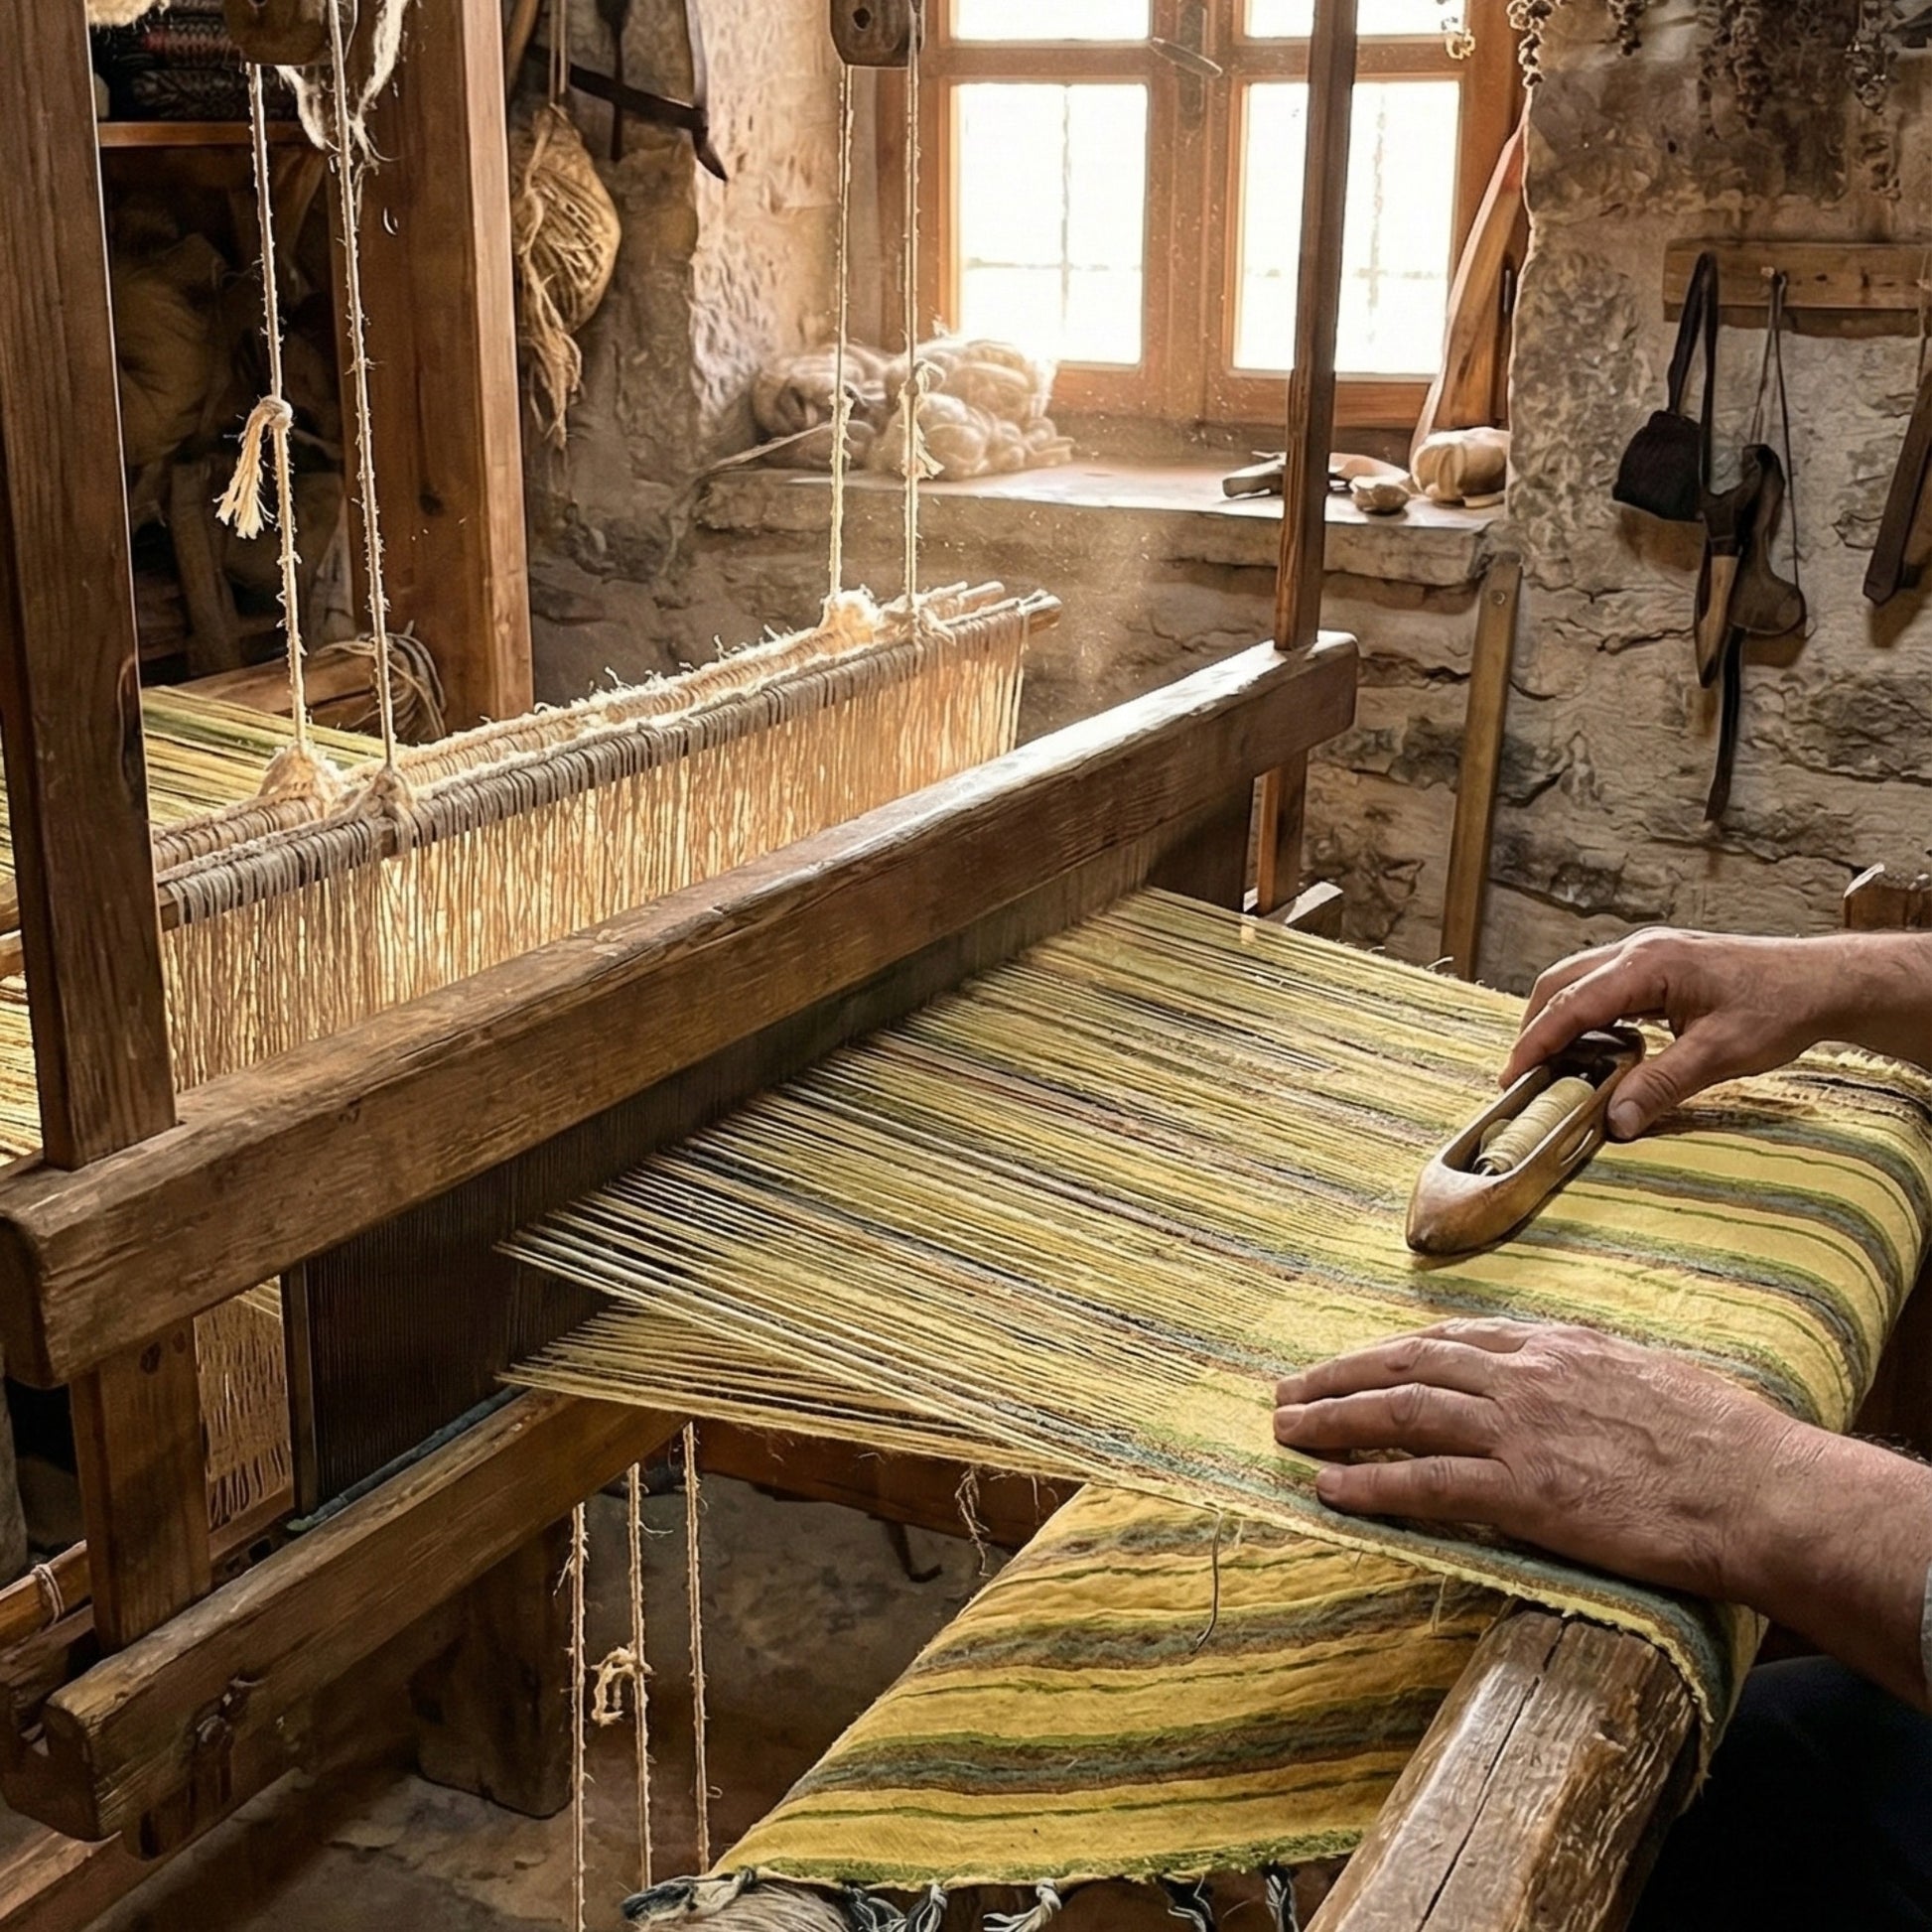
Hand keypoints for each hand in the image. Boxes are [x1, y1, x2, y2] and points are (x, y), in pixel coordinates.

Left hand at [1271, 1319, 1799, 1601]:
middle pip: (1408, 1365)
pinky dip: (1370, 1483)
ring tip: (1286, 1430)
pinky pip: (1426, 1483)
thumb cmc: (1722, 1437)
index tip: (1356, 1362)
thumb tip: (1570, 1371)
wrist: (1757, 1487)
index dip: (1393, 1352)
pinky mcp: (1524, 1492)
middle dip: (1340, 1376)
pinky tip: (1330, 1488)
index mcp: (1555, 1346)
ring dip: (1334, 1420)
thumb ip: (1590, 1369)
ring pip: (1401, 1413)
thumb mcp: (1646, 1373)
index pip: (1451, 1339)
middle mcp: (1525, 1377)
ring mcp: (1519, 1432)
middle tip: (1290, 1390)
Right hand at [1500, 928, 1841, 1138]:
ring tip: (1555, 1066)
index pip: (1571, 1004)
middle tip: (1525, 1076)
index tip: (1511, 1077)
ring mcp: (1647, 953)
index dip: (1535, 1042)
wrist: (1822, 981)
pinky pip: (1602, 985)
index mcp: (1648, 964)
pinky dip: (1585, 1016)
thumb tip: (1613, 1122)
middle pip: (1560, 984)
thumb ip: (1660, 1086)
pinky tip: (1596, 1048)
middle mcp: (1638, 950)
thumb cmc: (1779, 1008)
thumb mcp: (1719, 1055)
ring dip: (1558, 1021)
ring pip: (1577, 981)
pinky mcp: (1658, 965)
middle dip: (1535, 1029)